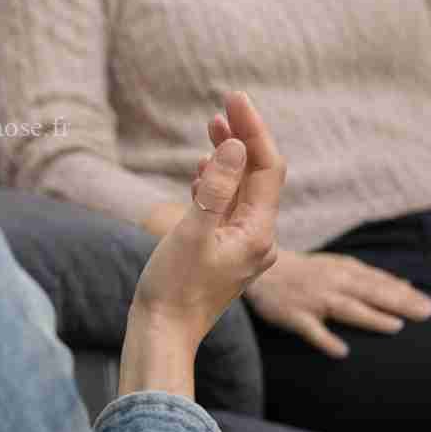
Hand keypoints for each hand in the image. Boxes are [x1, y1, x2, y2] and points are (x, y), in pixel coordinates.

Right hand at [120, 92, 283, 396]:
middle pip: (259, 176)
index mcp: (258, 232)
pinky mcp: (225, 253)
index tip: (234, 99)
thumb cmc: (174, 287)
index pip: (267, 168)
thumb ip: (216, 188)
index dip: (253, 130)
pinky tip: (204, 170)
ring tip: (213, 126)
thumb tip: (235, 147)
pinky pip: (230, 209)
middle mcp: (258, 238)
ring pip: (244, 190)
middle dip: (243, 138)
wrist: (163, 332)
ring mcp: (243, 247)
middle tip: (224, 105)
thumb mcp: (192, 232)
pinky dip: (219, 183)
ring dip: (231, 157)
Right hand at [244, 247, 430, 357]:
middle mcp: (333, 283)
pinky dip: (326, 340)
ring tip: (395, 327)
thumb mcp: (340, 265)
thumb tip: (405, 283)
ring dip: (371, 317)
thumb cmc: (307, 271)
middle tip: (427, 314)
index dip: (406, 294)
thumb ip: (371, 276)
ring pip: (346, 309)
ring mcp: (314, 300)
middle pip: (371, 293)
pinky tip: (341, 352)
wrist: (264, 271)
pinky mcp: (295, 316)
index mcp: (345, 271)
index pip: (381, 282)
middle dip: (400, 303)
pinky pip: (312, 330)